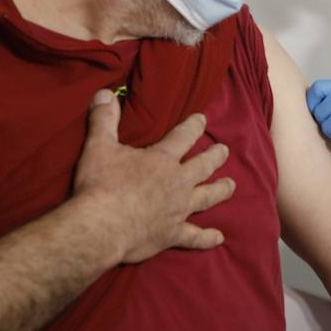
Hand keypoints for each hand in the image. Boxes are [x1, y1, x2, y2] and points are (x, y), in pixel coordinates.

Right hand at [72, 89, 234, 264]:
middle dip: (215, 156)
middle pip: (203, 166)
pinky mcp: (172, 234)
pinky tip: (218, 237)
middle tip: (224, 150)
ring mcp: (178, 210)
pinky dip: (207, 238)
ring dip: (220, 190)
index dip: (194, 126)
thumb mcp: (99, 146)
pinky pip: (194, 237)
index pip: (184, 136)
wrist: (101, 227)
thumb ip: (104, 119)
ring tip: (232, 185)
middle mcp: (177, 183)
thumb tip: (104, 92)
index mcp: (162, 159)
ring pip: (207, 197)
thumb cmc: (100, 185)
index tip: (202, 119)